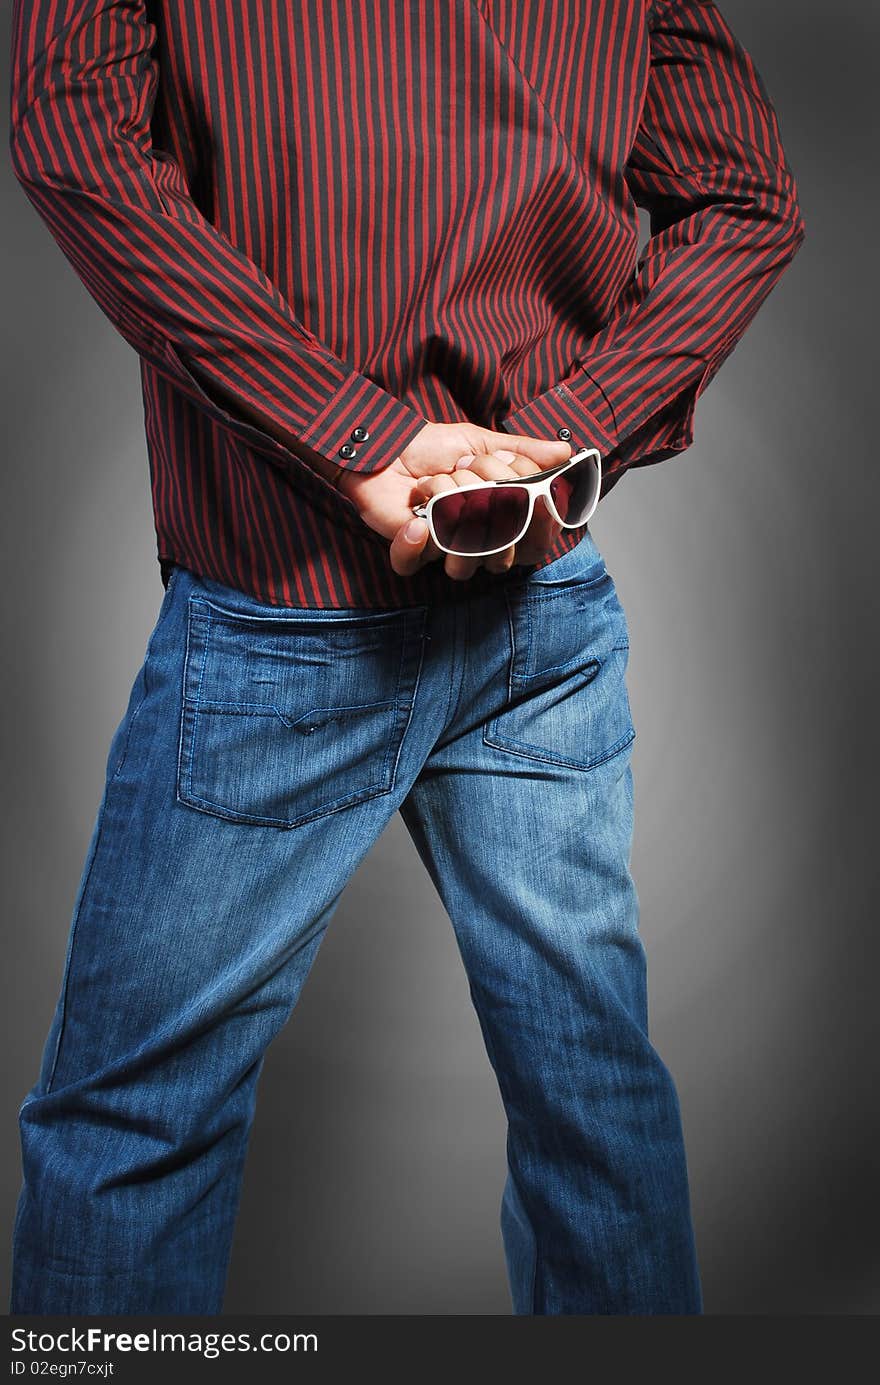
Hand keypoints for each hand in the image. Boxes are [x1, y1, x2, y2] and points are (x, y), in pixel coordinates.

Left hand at [334, 420, 571, 578]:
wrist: (382, 443)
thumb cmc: (429, 447)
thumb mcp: (480, 442)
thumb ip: (522, 452)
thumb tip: (566, 453)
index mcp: (497, 519)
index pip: (532, 543)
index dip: (540, 527)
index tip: (541, 497)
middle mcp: (474, 541)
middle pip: (503, 553)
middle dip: (490, 502)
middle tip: (472, 472)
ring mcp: (441, 548)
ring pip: (464, 556)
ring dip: (451, 510)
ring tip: (435, 485)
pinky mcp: (407, 550)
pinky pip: (417, 562)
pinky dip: (416, 541)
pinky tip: (415, 517)